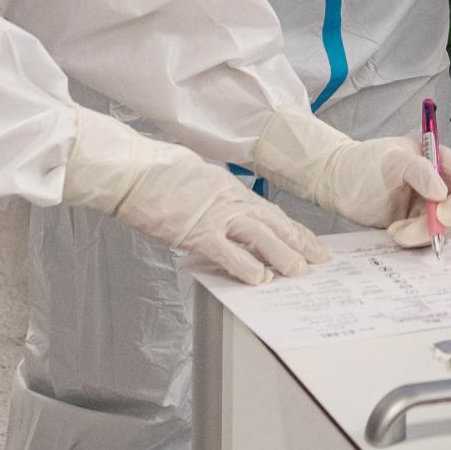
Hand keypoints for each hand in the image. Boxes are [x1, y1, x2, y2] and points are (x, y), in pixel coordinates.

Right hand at [61, 110, 327, 285]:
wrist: (133, 170)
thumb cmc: (156, 171)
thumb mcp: (196, 176)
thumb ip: (213, 195)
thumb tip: (221, 210)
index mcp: (229, 188)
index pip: (269, 212)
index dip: (292, 229)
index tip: (308, 242)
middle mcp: (229, 200)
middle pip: (273, 223)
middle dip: (298, 243)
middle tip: (317, 260)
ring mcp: (216, 216)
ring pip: (260, 236)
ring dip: (282, 255)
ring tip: (298, 271)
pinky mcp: (198, 232)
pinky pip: (228, 252)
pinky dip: (246, 266)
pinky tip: (260, 279)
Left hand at [253, 110, 450, 246]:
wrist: (338, 182)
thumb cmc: (363, 162)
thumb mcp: (391, 159)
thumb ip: (419, 171)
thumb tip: (442, 193)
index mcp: (442, 161)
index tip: (443, 213)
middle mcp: (441, 185)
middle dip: (438, 225)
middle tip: (409, 230)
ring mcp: (430, 207)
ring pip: (445, 230)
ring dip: (422, 236)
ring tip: (395, 230)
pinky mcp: (417, 225)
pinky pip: (428, 240)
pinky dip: (413, 241)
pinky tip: (393, 232)